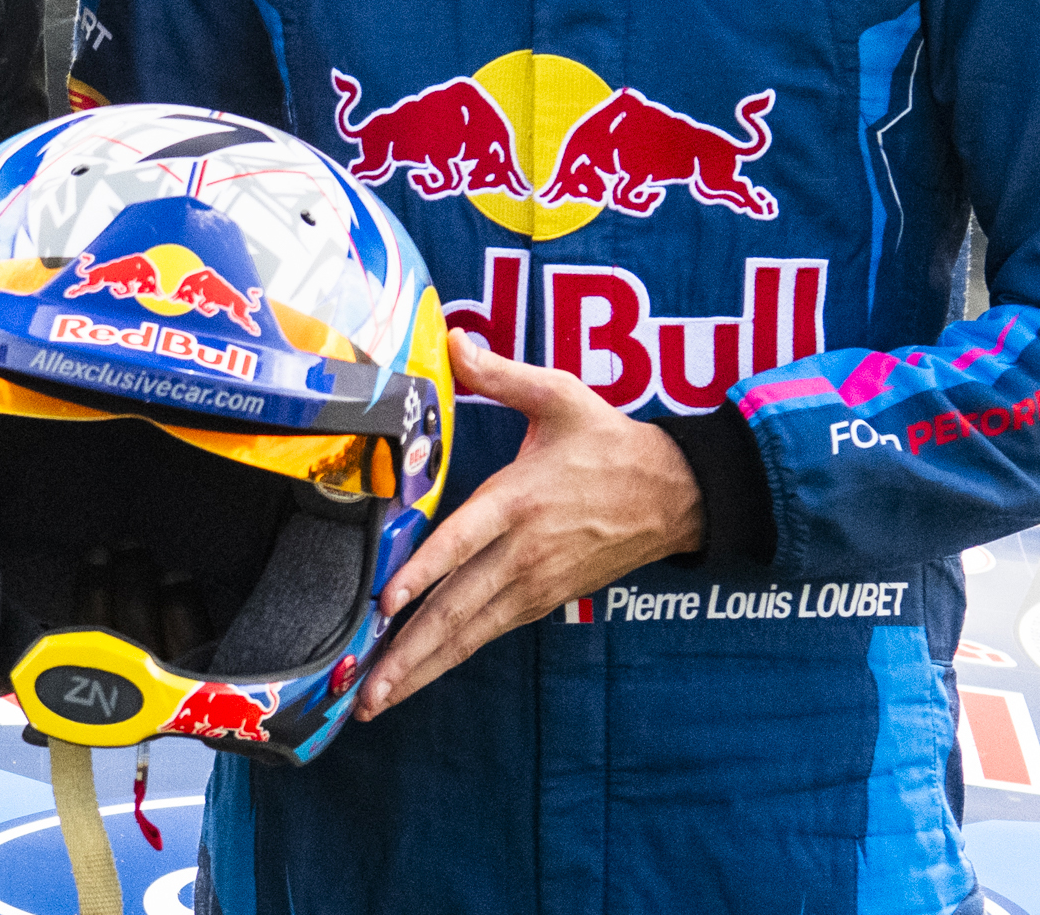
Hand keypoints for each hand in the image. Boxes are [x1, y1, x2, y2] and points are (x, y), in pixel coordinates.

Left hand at [358, 332, 703, 720]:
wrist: (675, 495)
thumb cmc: (610, 442)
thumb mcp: (560, 396)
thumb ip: (500, 374)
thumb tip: (452, 338)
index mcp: (518, 500)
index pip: (462, 542)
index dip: (423, 572)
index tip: (386, 604)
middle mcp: (522, 552)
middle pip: (457, 608)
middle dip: (408, 652)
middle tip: (364, 687)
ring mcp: (534, 584)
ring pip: (469, 633)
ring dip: (422, 669)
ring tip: (376, 700)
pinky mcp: (542, 600)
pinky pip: (487, 634)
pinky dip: (450, 658)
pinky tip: (417, 677)